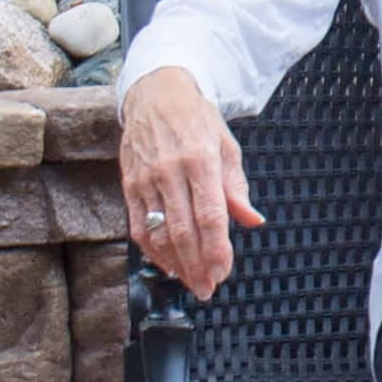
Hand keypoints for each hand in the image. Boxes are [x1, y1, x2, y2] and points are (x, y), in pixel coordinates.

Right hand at [116, 67, 261, 295]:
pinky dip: (152, 250)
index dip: (217, 249)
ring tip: (190, 281)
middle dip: (196, 266)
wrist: (154, 93)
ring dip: (175, 263)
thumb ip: (236, 187)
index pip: (210, 215)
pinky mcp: (128, 185)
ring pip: (158, 233)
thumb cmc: (196, 120)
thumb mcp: (226, 146)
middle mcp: (170, 171)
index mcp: (200, 160)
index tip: (223, 272)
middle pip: (183, 230)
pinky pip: (138, 226)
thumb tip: (252, 221)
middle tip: (207, 288)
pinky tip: (167, 264)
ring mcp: (145, 179)